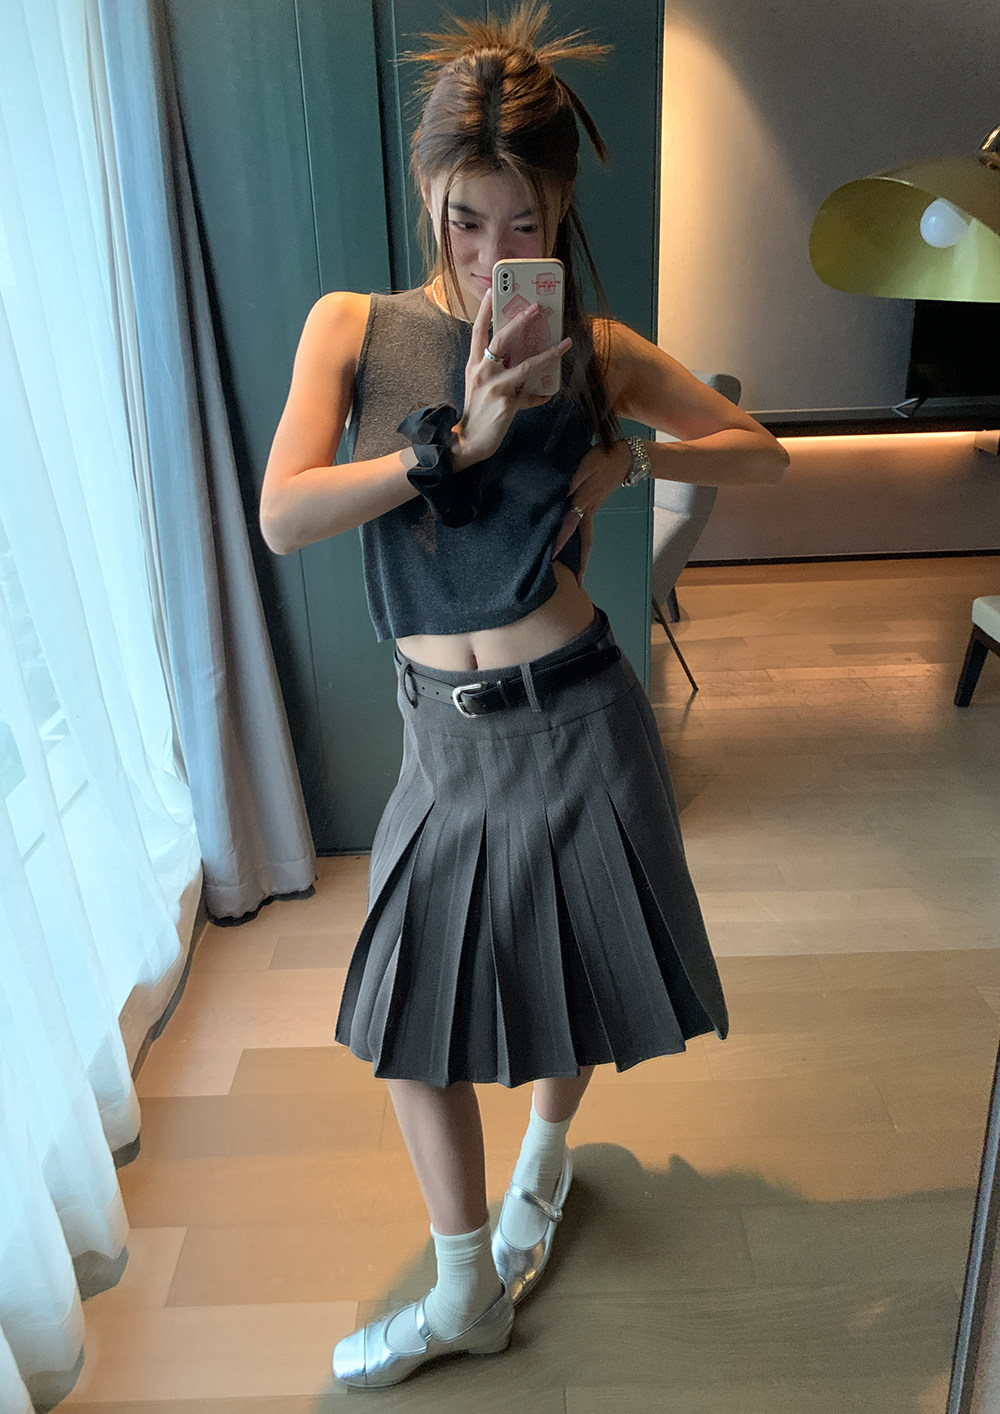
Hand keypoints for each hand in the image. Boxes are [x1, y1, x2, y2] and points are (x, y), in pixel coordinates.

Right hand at [451, 288, 572, 470]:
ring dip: (548, 353)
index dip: (484, 310)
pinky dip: (541, 396)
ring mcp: (494, 387)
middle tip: (535, 307)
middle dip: (519, 321)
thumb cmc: (478, 411)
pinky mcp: (506, 404)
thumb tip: (526, 365)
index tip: (491, 290)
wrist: (468, 441)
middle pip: (500, 339)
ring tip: (564, 343)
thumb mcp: (482, 386)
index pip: (478, 331)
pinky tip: (549, 394)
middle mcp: (482, 372)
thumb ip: (501, 372)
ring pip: (525, 365)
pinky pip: (531, 396)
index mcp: (474, 364)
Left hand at [551, 439, 632, 583]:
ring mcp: (592, 509)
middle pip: (584, 542)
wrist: (626, 457)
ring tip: (579, 574)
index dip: (561, 541)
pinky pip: (586, 529)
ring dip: (583, 556)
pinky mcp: (593, 505)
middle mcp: (588, 509)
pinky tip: (574, 547)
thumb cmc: (605, 457)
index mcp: (584, 500)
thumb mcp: (589, 462)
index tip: (553, 556)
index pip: (570, 525)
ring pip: (586, 538)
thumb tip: (565, 493)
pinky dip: (582, 542)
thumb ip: (576, 477)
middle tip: (578, 582)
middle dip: (581, 563)